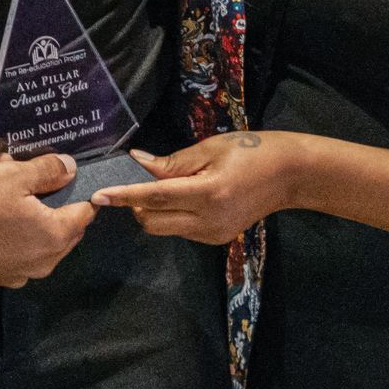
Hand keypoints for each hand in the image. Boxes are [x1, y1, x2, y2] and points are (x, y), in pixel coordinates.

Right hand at [0, 153, 94, 289]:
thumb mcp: (11, 176)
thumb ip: (47, 170)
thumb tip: (71, 168)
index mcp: (55, 236)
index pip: (85, 211)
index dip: (76, 188)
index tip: (59, 171)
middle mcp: (42, 261)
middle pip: (54, 220)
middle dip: (36, 191)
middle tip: (10, 167)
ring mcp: (17, 272)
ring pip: (25, 228)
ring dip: (10, 202)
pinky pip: (5, 243)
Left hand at [90, 132, 300, 243]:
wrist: (290, 175)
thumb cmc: (251, 151)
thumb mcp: (210, 148)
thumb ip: (172, 162)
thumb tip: (137, 163)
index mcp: (207, 193)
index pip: (154, 198)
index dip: (124, 196)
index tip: (99, 195)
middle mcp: (208, 221)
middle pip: (152, 221)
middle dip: (136, 204)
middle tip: (140, 180)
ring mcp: (213, 234)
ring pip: (163, 228)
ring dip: (153, 210)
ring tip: (168, 185)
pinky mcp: (216, 239)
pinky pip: (180, 230)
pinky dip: (171, 215)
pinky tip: (184, 196)